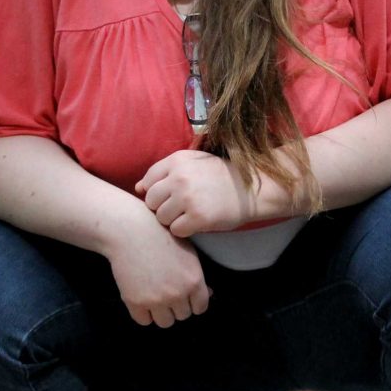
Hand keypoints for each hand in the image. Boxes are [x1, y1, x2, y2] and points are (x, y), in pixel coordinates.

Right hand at [105, 212, 211, 326]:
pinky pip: (144, 321)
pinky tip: (140, 296)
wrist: (131, 231)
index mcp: (194, 281)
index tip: (183, 296)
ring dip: (161, 312)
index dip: (192, 302)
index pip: (200, 308)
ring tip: (154, 296)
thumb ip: (197, 277)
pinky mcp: (136, 302)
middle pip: (182, 316)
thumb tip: (208, 295)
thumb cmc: (161, 237)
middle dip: (176, 306)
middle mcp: (177, 294)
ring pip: (165, 322)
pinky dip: (142, 312)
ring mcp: (156, 300)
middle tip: (165, 290)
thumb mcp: (188, 253)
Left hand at [137, 150, 265, 236]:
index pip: (148, 181)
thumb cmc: (222, 176)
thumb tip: (137, 187)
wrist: (253, 189)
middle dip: (163, 207)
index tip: (171, 196)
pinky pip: (176, 230)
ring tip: (190, 214)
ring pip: (161, 217)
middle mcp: (180, 177)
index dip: (156, 192)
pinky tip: (198, 223)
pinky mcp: (197, 217)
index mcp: (177, 161)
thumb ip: (165, 171)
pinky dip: (185, 230)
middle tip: (181, 208)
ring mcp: (188, 198)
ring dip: (173, 220)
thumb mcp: (195, 163)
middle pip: (151, 201)